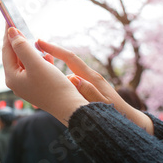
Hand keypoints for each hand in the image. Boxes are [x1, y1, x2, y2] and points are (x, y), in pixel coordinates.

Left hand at [2, 26, 87, 124]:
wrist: (70, 108)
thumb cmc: (53, 87)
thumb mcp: (36, 64)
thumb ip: (22, 47)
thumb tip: (11, 32)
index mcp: (12, 77)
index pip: (6, 50)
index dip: (8, 34)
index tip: (10, 18)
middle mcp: (16, 81)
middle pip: (13, 55)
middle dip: (18, 40)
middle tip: (20, 24)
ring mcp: (26, 85)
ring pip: (24, 61)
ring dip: (29, 49)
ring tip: (34, 39)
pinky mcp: (37, 86)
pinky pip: (34, 68)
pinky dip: (38, 59)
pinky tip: (47, 56)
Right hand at [37, 39, 153, 134]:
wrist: (131, 120)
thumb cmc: (117, 115)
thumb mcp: (102, 106)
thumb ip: (89, 93)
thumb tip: (74, 79)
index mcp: (91, 78)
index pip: (70, 58)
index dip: (55, 49)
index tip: (40, 42)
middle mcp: (90, 77)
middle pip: (67, 60)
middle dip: (51, 52)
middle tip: (32, 48)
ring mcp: (89, 81)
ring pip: (68, 70)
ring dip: (54, 65)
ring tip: (37, 64)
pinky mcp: (89, 88)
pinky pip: (71, 79)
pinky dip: (60, 76)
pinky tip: (52, 81)